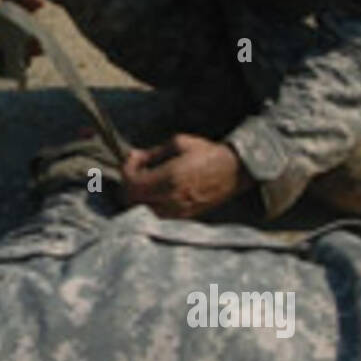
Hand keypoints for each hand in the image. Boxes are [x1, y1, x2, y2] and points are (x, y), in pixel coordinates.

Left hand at [122, 134, 251, 218]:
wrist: (234, 171)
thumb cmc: (207, 153)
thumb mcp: (179, 143)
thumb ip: (153, 152)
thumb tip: (134, 157)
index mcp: (170, 177)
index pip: (132, 183)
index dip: (126, 170)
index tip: (133, 158)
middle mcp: (172, 197)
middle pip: (133, 200)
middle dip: (129, 183)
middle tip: (135, 169)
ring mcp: (178, 210)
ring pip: (143, 210)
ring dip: (138, 196)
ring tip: (145, 180)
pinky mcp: (184, 217)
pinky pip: (156, 215)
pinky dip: (150, 204)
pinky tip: (156, 190)